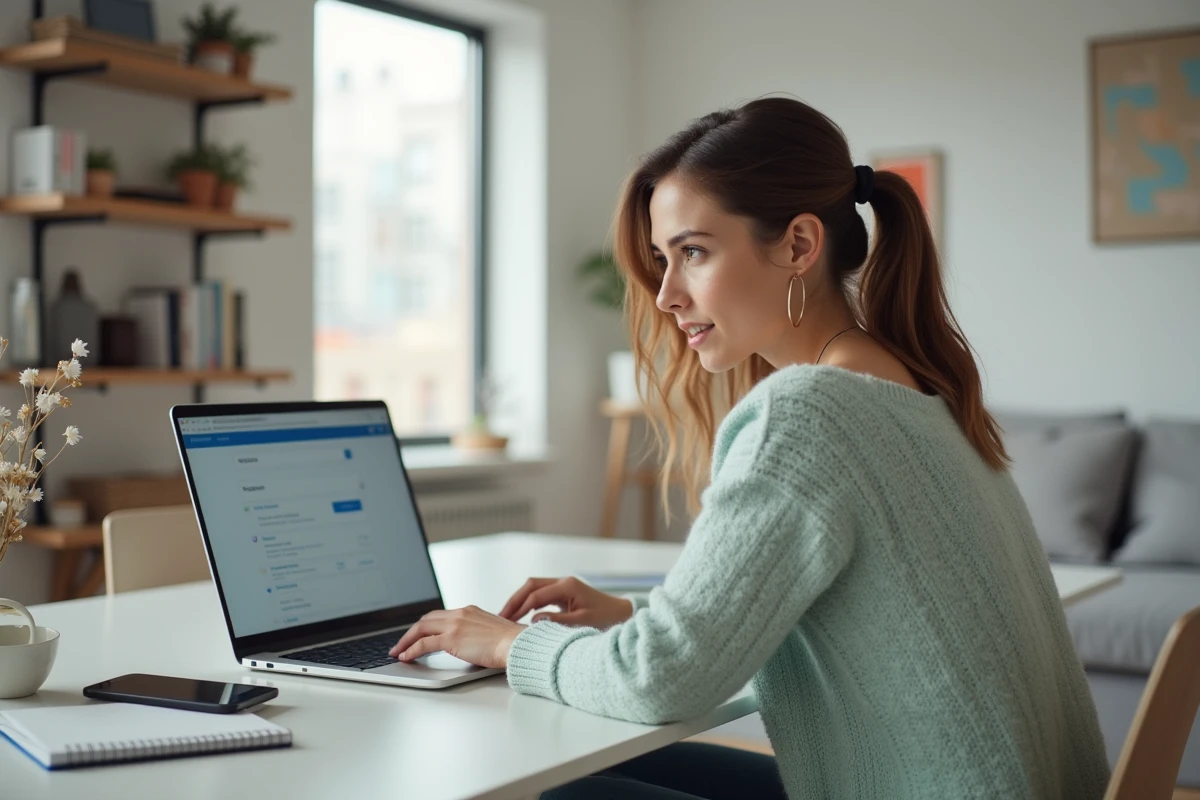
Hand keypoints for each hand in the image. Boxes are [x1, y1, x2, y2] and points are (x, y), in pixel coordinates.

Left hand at [388, 606, 525, 668]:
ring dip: (406, 640)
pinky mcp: (451, 639)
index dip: (426, 625)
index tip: (419, 634)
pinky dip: (411, 649)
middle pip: (427, 619)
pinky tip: (406, 657)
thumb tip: (470, 645)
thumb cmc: (510, 643)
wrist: (517, 644)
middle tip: (403, 643)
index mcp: (469, 611)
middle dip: (412, 631)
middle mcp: (460, 614)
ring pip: (421, 628)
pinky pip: (424, 643)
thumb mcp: (491, 632)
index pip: (441, 615)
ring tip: (398, 651)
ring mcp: (454, 625)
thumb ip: (477, 634)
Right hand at [499, 576, 634, 628]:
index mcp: (567, 586)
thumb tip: (533, 622)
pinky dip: (529, 603)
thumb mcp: (582, 623)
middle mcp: (563, 582)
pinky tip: (521, 616)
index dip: (520, 608)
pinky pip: (540, 594)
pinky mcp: (564, 594)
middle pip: (531, 586)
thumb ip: (557, 622)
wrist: (622, 615)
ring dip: (520, 600)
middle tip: (500, 616)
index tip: (507, 621)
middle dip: (514, 600)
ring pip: (534, 588)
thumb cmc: (606, 620)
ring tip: (506, 616)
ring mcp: (563, 586)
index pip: (536, 595)